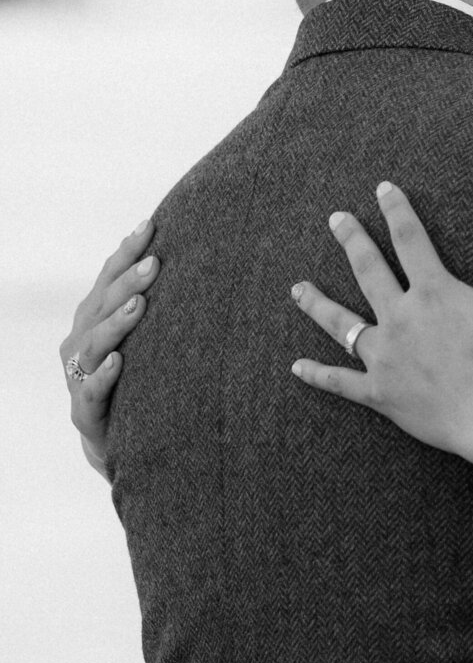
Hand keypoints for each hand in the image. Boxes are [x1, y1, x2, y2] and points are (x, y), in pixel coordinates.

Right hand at [59, 219, 157, 477]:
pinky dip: (105, 375)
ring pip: (96, 343)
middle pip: (103, 303)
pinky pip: (92, 390)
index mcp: (94, 316)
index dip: (127, 251)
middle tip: (154, 262)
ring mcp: (79, 375)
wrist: (117, 438)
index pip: (109, 276)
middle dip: (128, 280)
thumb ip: (157, 302)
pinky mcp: (85, 410)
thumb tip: (203, 255)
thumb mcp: (145, 336)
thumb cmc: (136, 375)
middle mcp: (82, 340)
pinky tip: (120, 361)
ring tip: (140, 304)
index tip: (150, 225)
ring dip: (118, 322)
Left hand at [290, 182, 472, 466]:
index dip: (396, 210)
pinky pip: (341, 381)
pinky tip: (297, 367)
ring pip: (342, 324)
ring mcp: (386, 357)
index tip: (383, 189)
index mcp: (434, 293)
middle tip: (336, 219)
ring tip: (298, 289)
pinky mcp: (380, 393)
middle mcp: (401, 319)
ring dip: (318, 304)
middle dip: (352, 241)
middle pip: (368, 271)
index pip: (409, 239)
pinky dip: (318, 374)